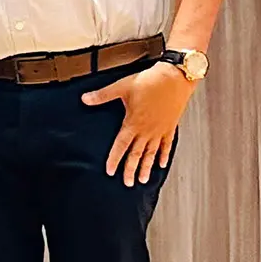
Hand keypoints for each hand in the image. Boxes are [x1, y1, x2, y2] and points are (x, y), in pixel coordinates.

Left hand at [82, 62, 196, 185]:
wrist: (176, 77)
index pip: (121, 146)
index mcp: (133, 123)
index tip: (110, 172)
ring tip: (144, 180)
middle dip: (131, 170)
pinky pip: (167, 145)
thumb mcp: (121, 87)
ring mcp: (160, 130)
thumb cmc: (150, 82)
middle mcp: (147, 130)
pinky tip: (161, 164)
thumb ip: (102, 95)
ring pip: (152, 153)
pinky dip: (164, 155)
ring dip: (147, 167)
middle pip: (137, 154)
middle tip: (127, 183)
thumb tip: (84, 99)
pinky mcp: (170, 126)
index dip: (115, 159)